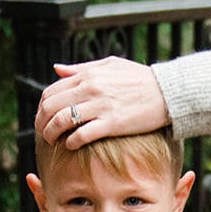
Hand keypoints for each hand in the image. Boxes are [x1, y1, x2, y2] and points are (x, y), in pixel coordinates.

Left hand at [37, 59, 170, 151]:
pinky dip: (72, 142)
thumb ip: (82, 68)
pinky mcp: (113, 124)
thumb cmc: (141, 79)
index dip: (42, 107)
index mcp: (88, 75)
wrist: (168, 92)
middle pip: (52, 107)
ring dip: (52, 134)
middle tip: (43, 133)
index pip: (51, 91)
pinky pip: (82, 135)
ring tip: (52, 142)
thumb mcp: (110, 65)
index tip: (43, 118)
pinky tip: (71, 146)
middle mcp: (91, 88)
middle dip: (42, 122)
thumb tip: (57, 69)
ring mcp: (101, 106)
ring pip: (62, 121)